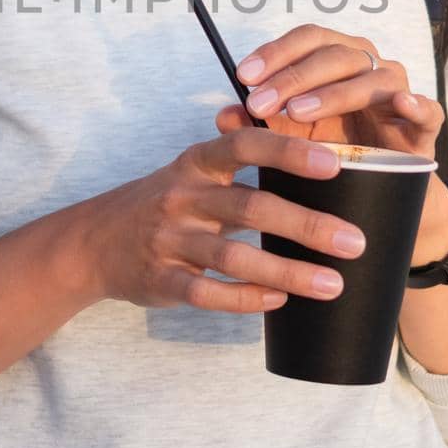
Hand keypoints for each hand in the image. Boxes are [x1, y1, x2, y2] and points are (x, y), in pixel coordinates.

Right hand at [80, 127, 368, 313]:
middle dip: (306, 225)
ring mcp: (169, 240)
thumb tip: (317, 161)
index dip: (288, 151)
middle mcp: (182, 197)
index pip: (245, 145)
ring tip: (333, 284)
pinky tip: (279, 301)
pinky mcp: (161, 280)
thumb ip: (244, 163)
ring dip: (288, 272)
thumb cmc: (163, 202)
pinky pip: (207, 293)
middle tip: (354, 242)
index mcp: (197, 163)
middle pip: (250, 207)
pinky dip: (246, 298)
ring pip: (234, 257)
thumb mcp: (193, 169)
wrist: (92, 241)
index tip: (334, 164)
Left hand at [214, 23, 447, 268]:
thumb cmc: (331, 147)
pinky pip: (427, 109)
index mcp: (337, 56)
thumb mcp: (290, 135)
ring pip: (371, 79)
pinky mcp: (424, 126)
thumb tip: (222, 117)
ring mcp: (399, 91)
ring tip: (297, 113)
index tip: (243, 76)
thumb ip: (259, 121)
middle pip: (333, 54)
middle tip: (259, 103)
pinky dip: (416, 104)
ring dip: (332, 93)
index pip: (308, 39)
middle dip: (291, 78)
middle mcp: (369, 64)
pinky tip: (400, 103)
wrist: (379, 187)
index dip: (276, 53)